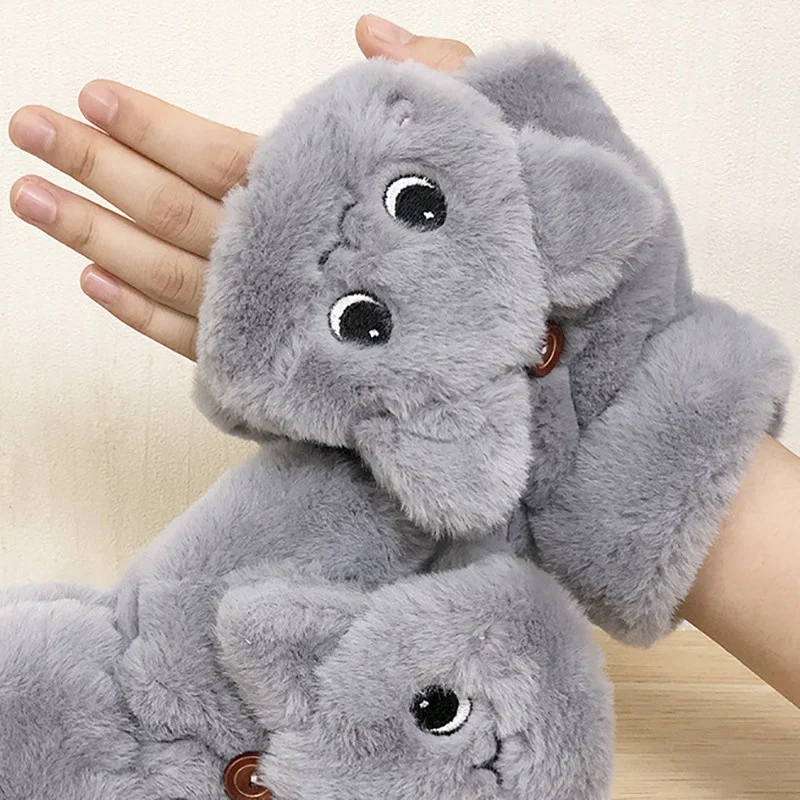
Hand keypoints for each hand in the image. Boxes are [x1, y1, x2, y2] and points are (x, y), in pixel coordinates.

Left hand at [7, 15, 473, 358]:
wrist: (516, 358)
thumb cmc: (500, 249)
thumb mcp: (491, 143)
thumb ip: (434, 77)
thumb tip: (369, 30)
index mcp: (323, 203)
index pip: (218, 155)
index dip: (151, 126)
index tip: (93, 97)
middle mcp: (283, 263)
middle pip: (171, 211)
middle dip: (95, 169)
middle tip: (27, 130)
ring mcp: (271, 323)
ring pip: (165, 278)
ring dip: (93, 237)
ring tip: (30, 200)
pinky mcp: (273, 370)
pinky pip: (192, 344)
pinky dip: (138, 315)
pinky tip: (94, 284)